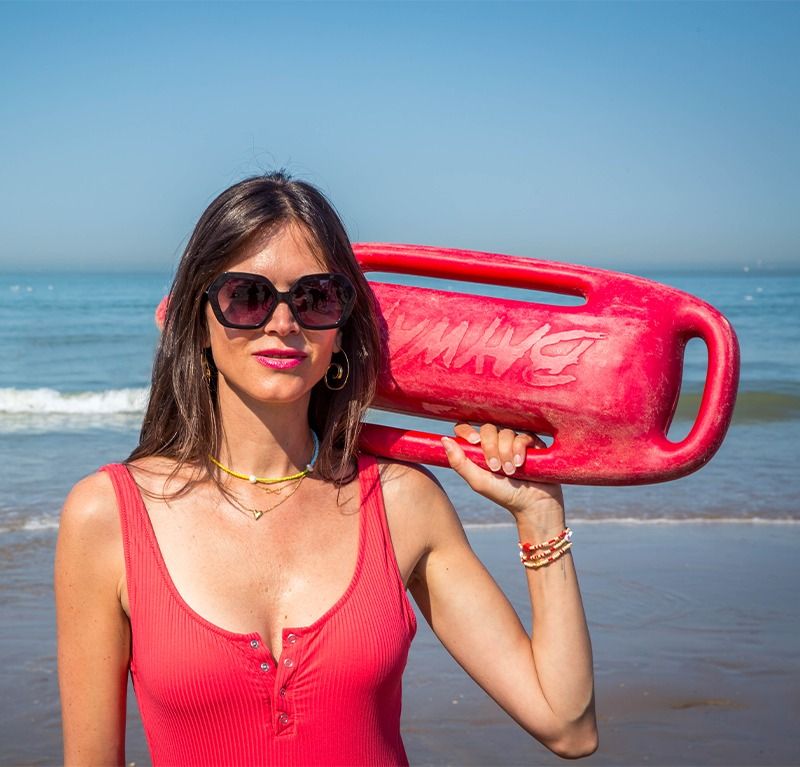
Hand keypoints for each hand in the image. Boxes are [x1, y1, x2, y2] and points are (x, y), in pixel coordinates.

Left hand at [442, 423, 563, 521]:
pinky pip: (522, 435)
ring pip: (505, 432)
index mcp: (479, 449)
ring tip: (510, 471)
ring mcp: (513, 441)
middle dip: (490, 447)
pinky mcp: (531, 442)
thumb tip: (444, 439)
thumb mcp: (477, 481)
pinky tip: (520, 464)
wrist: (533, 504)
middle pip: (487, 428)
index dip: (468, 430)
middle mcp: (496, 442)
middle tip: (495, 467)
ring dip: (506, 452)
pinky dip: (519, 449)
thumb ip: (460, 462)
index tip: (474, 441)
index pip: (467, 428)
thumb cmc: (503, 494)